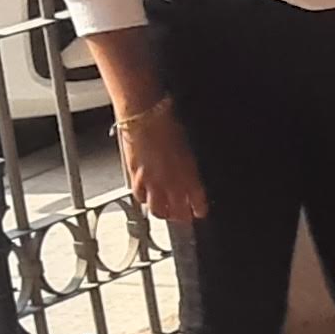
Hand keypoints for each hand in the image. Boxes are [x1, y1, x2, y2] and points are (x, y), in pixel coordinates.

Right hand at [118, 99, 207, 224]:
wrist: (145, 117)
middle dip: (181, 216)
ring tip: (164, 210)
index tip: (199, 211)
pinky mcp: (136, 178)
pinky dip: (143, 198)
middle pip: (178, 213)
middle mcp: (171, 183)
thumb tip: (191, 179)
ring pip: (158, 210)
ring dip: (162, 212)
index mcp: (189, 176)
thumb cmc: (168, 126)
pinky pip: (140, 196)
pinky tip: (146, 195)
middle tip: (182, 215)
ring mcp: (152, 183)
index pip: (197, 203)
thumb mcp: (187, 149)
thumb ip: (189, 169)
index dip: (198, 209)